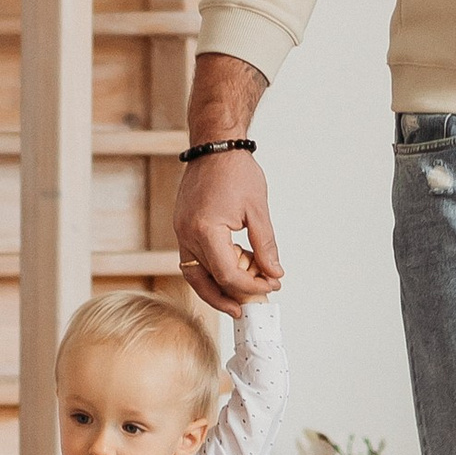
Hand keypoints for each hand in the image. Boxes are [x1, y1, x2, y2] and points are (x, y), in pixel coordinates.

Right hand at [177, 151, 283, 314]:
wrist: (214, 146)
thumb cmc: (234, 171)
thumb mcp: (257, 210)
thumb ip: (265, 246)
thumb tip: (274, 273)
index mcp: (206, 230)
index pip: (226, 275)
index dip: (250, 287)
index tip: (270, 286)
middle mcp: (187, 234)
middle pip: (206, 281)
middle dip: (230, 296)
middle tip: (249, 307)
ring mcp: (181, 232)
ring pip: (194, 275)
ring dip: (215, 290)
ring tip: (236, 299)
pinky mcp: (182, 228)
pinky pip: (192, 260)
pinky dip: (209, 272)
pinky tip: (229, 273)